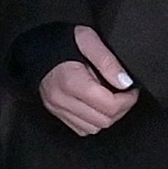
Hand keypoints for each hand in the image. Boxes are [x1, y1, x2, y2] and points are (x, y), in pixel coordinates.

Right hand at [38, 22, 140, 136]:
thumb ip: (108, 61)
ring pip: (93, 128)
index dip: (127, 100)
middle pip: (103, 121)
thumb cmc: (61, 40)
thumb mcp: (88, 40)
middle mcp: (62, 100)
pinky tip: (96, 105)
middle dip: (120, 109)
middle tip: (126, 94)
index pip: (109, 106)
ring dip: (108, 117)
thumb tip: (126, 83)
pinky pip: (81, 128)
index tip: (132, 89)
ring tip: (112, 99)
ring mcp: (57, 108)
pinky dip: (93, 121)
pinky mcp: (55, 112)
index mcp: (72, 82)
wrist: (34, 45)